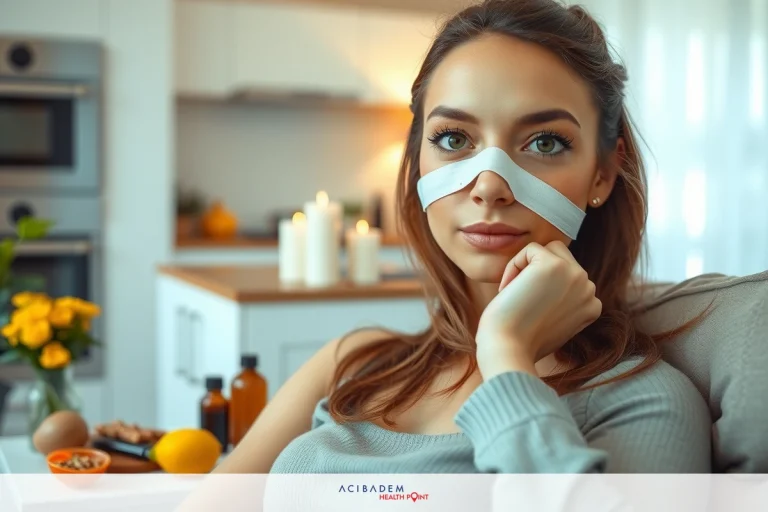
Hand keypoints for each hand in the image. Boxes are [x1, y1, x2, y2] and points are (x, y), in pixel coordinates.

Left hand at [475, 241, 601, 379]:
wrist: (509, 350)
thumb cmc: (520, 341)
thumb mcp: (550, 322)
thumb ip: (559, 301)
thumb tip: (548, 280)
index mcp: (592, 306)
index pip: (567, 276)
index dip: (542, 287)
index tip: (528, 312)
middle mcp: (589, 290)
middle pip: (560, 258)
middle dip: (535, 273)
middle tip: (519, 300)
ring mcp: (576, 276)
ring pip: (548, 249)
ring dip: (526, 267)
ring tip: (514, 292)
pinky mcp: (555, 266)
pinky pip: (530, 249)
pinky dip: (513, 265)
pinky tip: (509, 289)